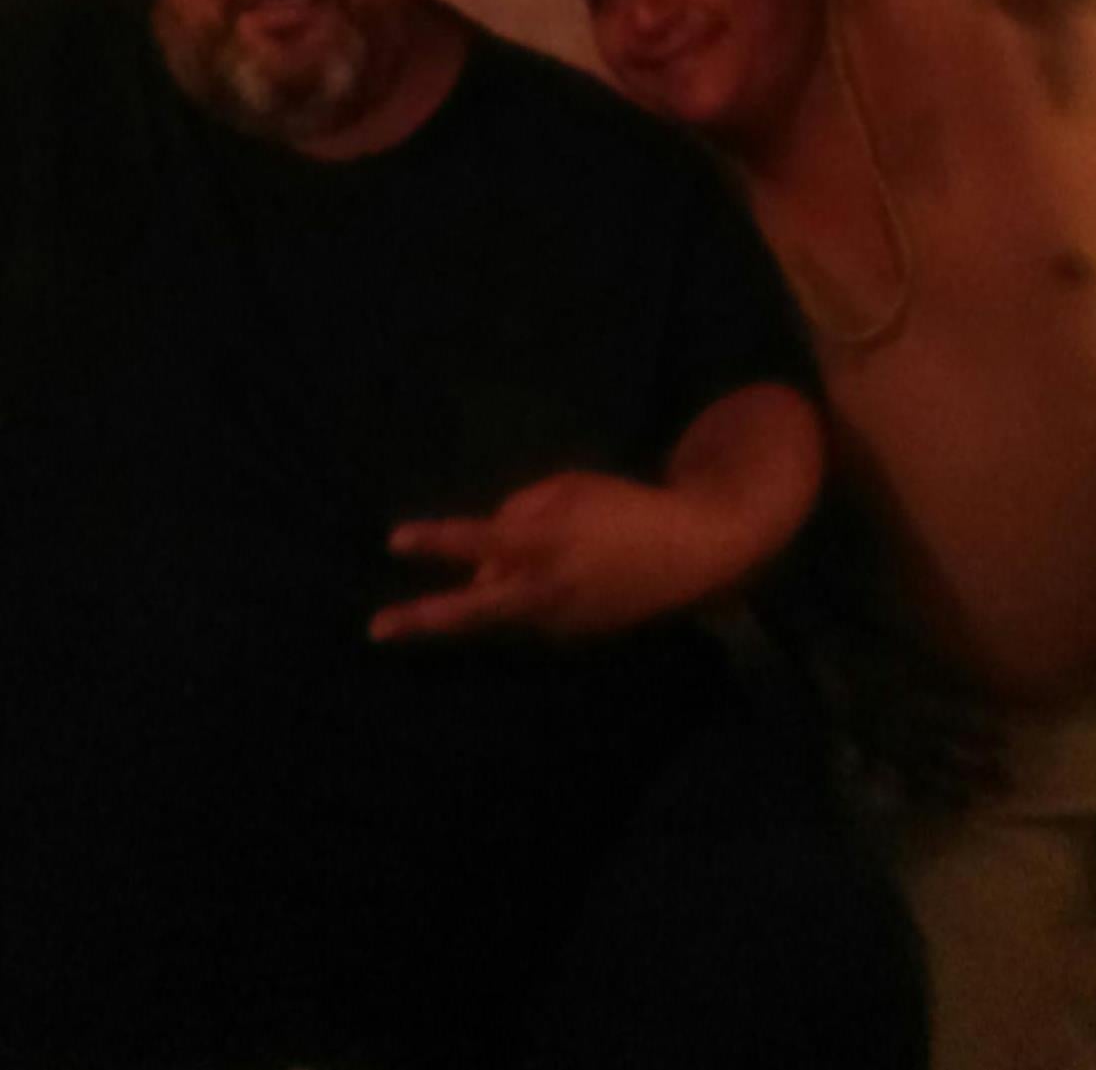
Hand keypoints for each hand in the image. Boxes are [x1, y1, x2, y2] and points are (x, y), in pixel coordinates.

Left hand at [368, 470, 749, 642]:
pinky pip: (529, 611)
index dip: (437, 540)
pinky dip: (525, 592)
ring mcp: (558, 620)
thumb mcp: (571, 487)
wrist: (691, 553)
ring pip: (500, 608)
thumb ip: (522, 509)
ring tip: (499, 573)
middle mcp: (547, 589)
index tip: (395, 539)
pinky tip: (560, 575)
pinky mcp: (571, 636)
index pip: (480, 541)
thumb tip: (487, 545)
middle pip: (475, 608)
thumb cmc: (627, 507)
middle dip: (425, 618)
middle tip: (376, 629)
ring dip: (487, 591)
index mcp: (548, 542)